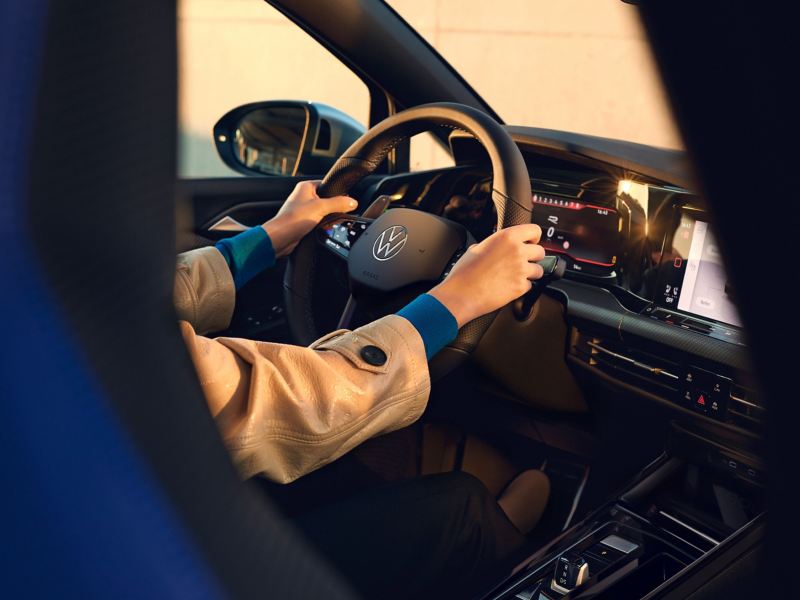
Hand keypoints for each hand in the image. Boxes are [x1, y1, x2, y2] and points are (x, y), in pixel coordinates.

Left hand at [263, 180, 357, 256]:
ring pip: (322, 211)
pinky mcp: (302, 221)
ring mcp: (302, 209)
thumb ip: (338, 203)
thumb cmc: (293, 219)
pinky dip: (320, 225)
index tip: (346, 200)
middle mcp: (303, 196)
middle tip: (336, 213)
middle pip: (326, 199)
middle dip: (332, 207)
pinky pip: (317, 221)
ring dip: (326, 217)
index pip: (327, 185)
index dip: (337, 192)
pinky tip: (321, 228)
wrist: (280, 238)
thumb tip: (353, 201)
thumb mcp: (321, 208)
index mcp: (306, 186)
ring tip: (325, 221)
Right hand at [428, 224, 544, 326]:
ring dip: (530, 273)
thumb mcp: (476, 248)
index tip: (530, 243)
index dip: (533, 238)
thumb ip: (492, 244)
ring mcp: (521, 269)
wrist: (461, 293)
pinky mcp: (520, 286)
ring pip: (539, 270)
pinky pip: (530, 285)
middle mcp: (517, 251)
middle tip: (522, 262)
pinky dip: (522, 287)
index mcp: (507, 237)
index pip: (535, 230)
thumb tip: (496, 247)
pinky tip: (509, 286)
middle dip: (533, 258)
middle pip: (540, 251)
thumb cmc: (464, 272)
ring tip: (515, 276)